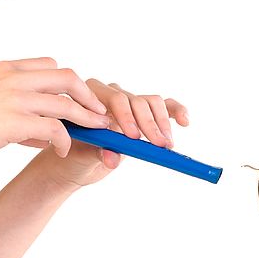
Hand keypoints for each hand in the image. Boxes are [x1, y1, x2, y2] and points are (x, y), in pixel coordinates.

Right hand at [0, 57, 109, 169]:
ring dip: (86, 119)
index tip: (80, 99)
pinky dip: (65, 140)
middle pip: (67, 77)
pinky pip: (55, 128)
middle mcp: (13, 78)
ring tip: (96, 132)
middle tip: (100, 113)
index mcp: (5, 69)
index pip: (49, 65)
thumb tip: (43, 133)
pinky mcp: (15, 121)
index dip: (69, 83)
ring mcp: (15, 98)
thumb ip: (16, 112)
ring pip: (66, 103)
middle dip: (88, 96)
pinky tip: (64, 151)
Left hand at [35, 78, 189, 188]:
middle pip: (135, 101)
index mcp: (90, 99)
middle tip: (158, 145)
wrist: (76, 163)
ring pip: (151, 102)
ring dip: (162, 123)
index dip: (126, 116)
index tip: (134, 137)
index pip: (113, 98)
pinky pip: (163, 106)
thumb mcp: (82, 157)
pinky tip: (185, 121)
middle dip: (148, 124)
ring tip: (166, 145)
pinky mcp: (143, 114)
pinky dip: (175, 111)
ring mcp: (128, 102)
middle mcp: (110, 95)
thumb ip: (96, 153)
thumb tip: (112, 159)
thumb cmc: (74, 156)